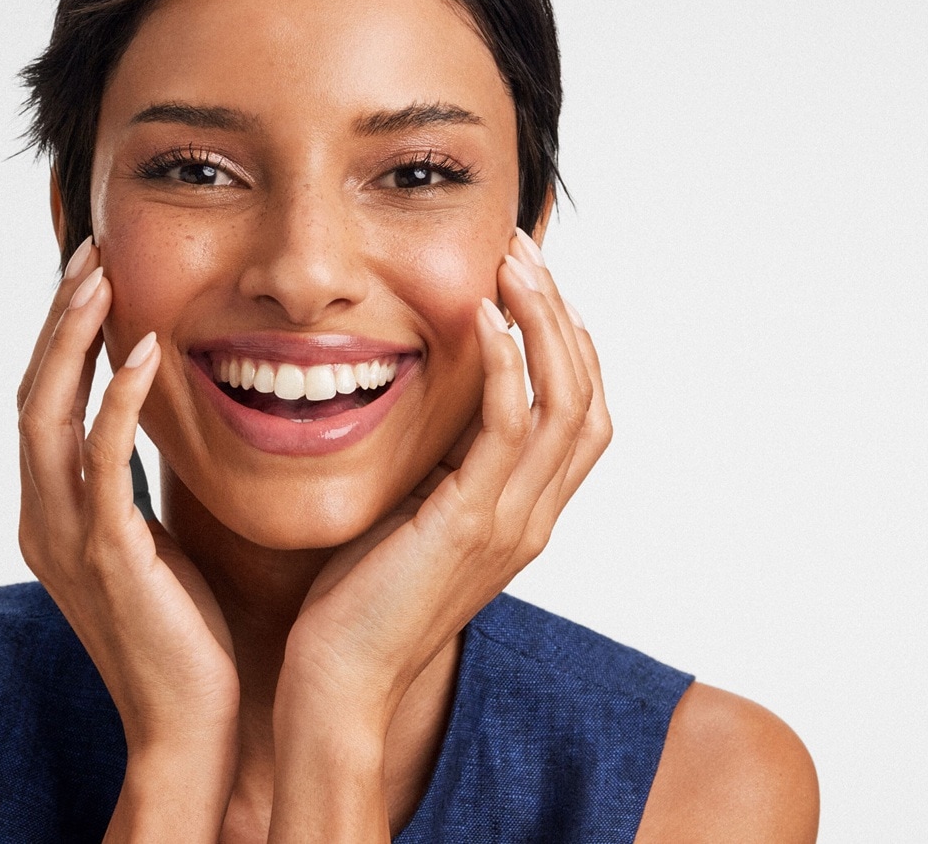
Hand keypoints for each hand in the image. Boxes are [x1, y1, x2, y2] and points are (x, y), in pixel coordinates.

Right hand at [15, 238, 238, 838]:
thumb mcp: (153, 538)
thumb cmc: (186, 631)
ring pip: (48, 414)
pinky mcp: (106, 557)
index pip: (45, 401)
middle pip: (32, 392)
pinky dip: (117, 400)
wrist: (192, 727)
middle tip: (92, 251)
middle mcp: (42, 516)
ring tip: (102, 275)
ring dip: (74, 339)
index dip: (63, 334)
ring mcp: (66, 537)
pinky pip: (101, 463)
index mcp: (52, 511)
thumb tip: (160, 420)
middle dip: (60, 319)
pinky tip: (146, 351)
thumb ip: (138, 482)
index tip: (95, 272)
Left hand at [268, 230, 610, 836]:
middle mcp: (534, 516)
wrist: (339, 680)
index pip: (580, 413)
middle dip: (561, 313)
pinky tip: (483, 318)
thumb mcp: (411, 516)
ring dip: (543, 321)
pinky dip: (505, 366)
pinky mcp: (471, 526)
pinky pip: (508, 431)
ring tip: (511, 261)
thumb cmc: (357, 598)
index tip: (526, 279)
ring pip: (565, 403)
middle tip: (521, 247)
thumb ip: (436, 465)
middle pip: (588, 396)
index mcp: (524, 513)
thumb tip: (422, 400)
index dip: (566, 341)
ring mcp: (511, 523)